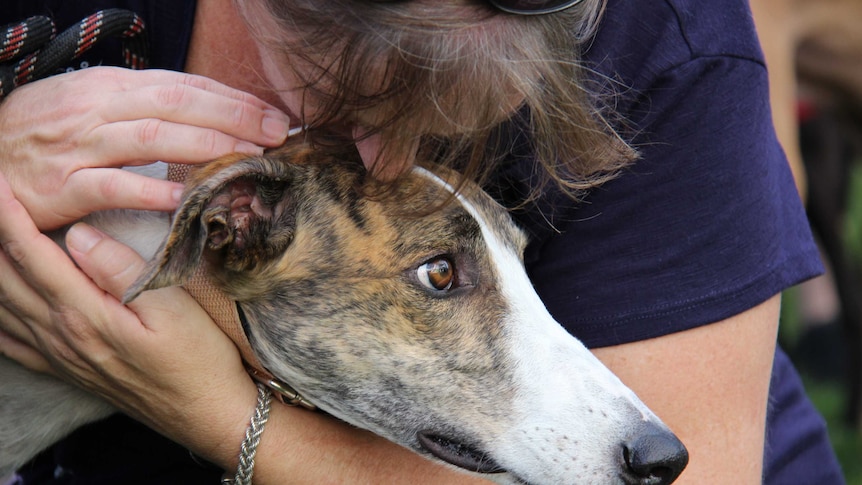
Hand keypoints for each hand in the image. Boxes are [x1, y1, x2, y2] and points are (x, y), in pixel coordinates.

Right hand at [0, 66, 290, 229]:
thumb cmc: (45, 131)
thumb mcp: (94, 103)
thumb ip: (145, 106)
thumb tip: (206, 112)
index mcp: (110, 85)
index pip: (183, 85)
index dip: (232, 99)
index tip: (271, 114)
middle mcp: (97, 108)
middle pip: (177, 105)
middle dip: (233, 117)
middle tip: (276, 134)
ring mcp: (78, 146)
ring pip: (151, 138)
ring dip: (205, 146)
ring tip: (246, 157)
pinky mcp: (60, 187)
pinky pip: (110, 186)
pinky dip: (148, 192)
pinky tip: (184, 198)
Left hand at [0, 171, 257, 460]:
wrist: (207, 414)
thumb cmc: (199, 358)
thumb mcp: (174, 308)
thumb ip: (121, 269)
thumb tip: (80, 234)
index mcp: (85, 314)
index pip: (32, 254)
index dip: (8, 216)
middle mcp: (61, 335)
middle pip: (5, 278)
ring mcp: (60, 356)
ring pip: (2, 307)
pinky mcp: (68, 371)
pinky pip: (11, 343)